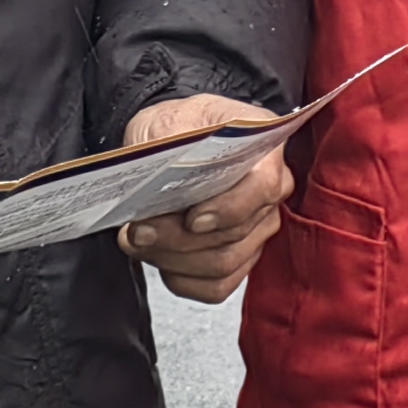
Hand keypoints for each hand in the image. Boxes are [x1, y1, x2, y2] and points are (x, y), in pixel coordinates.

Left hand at [115, 94, 291, 305]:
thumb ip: (167, 143)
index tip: (190, 218)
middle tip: (138, 230)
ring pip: (223, 264)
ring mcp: (258, 230)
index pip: (263, 188)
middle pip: (234, 234)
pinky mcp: (241, 259)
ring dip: (173, 259)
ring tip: (138, 240)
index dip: (228, 209)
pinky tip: (158, 258)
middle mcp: (270, 194)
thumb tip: (161, 178)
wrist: (173, 144)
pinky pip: (216, 287)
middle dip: (179, 238)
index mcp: (264, 150)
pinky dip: (181, 278)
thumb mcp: (166, 121)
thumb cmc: (177, 129)